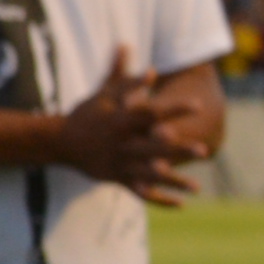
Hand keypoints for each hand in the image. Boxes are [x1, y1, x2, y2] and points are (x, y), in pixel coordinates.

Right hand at [52, 52, 207, 201]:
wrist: (60, 141)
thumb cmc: (87, 113)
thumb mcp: (103, 93)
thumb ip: (124, 78)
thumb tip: (142, 59)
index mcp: (119, 121)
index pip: (150, 113)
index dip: (173, 108)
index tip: (197, 106)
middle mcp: (120, 143)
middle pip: (152, 147)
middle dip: (177, 150)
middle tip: (204, 150)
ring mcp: (118, 163)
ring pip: (149, 174)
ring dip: (174, 181)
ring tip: (197, 187)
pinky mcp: (116, 178)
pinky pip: (140, 192)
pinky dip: (160, 200)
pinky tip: (182, 204)